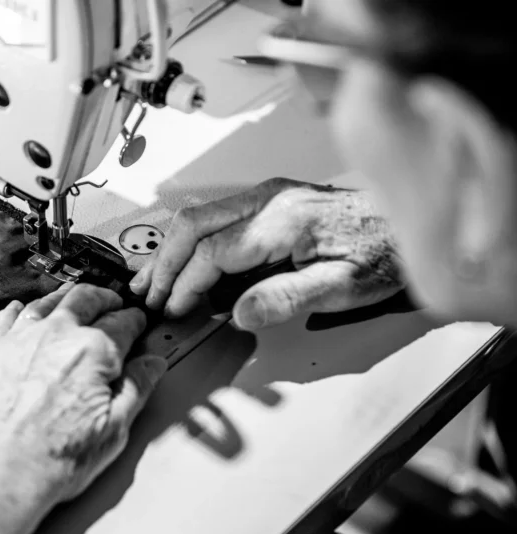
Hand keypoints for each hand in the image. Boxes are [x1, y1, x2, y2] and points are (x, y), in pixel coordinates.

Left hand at [0, 283, 167, 511]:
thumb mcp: (112, 432)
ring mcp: (17, 338)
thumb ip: (136, 390)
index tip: (137, 323)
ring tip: (74, 299)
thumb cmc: (48, 462)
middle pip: (85, 299)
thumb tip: (152, 366)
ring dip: (65, 296)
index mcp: (93, 350)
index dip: (135, 321)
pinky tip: (21, 310)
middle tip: (111, 302)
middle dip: (103, 298)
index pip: (123, 323)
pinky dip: (18, 309)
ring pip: (46, 301)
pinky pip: (4, 316)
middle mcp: (55, 334)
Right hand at [128, 178, 404, 329]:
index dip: (185, 284)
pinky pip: (215, 215)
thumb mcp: (343, 288)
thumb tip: (239, 313)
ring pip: (198, 216)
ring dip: (169, 249)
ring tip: (150, 281)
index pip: (213, 252)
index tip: (174, 310)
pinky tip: (179, 260)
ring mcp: (268, 196)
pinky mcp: (270, 200)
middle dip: (163, 263)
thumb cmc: (385, 255)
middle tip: (149, 297)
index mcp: (284, 222)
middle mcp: (271, 200)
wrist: (409, 225)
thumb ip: (287, 298)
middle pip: (193, 225)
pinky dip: (189, 240)